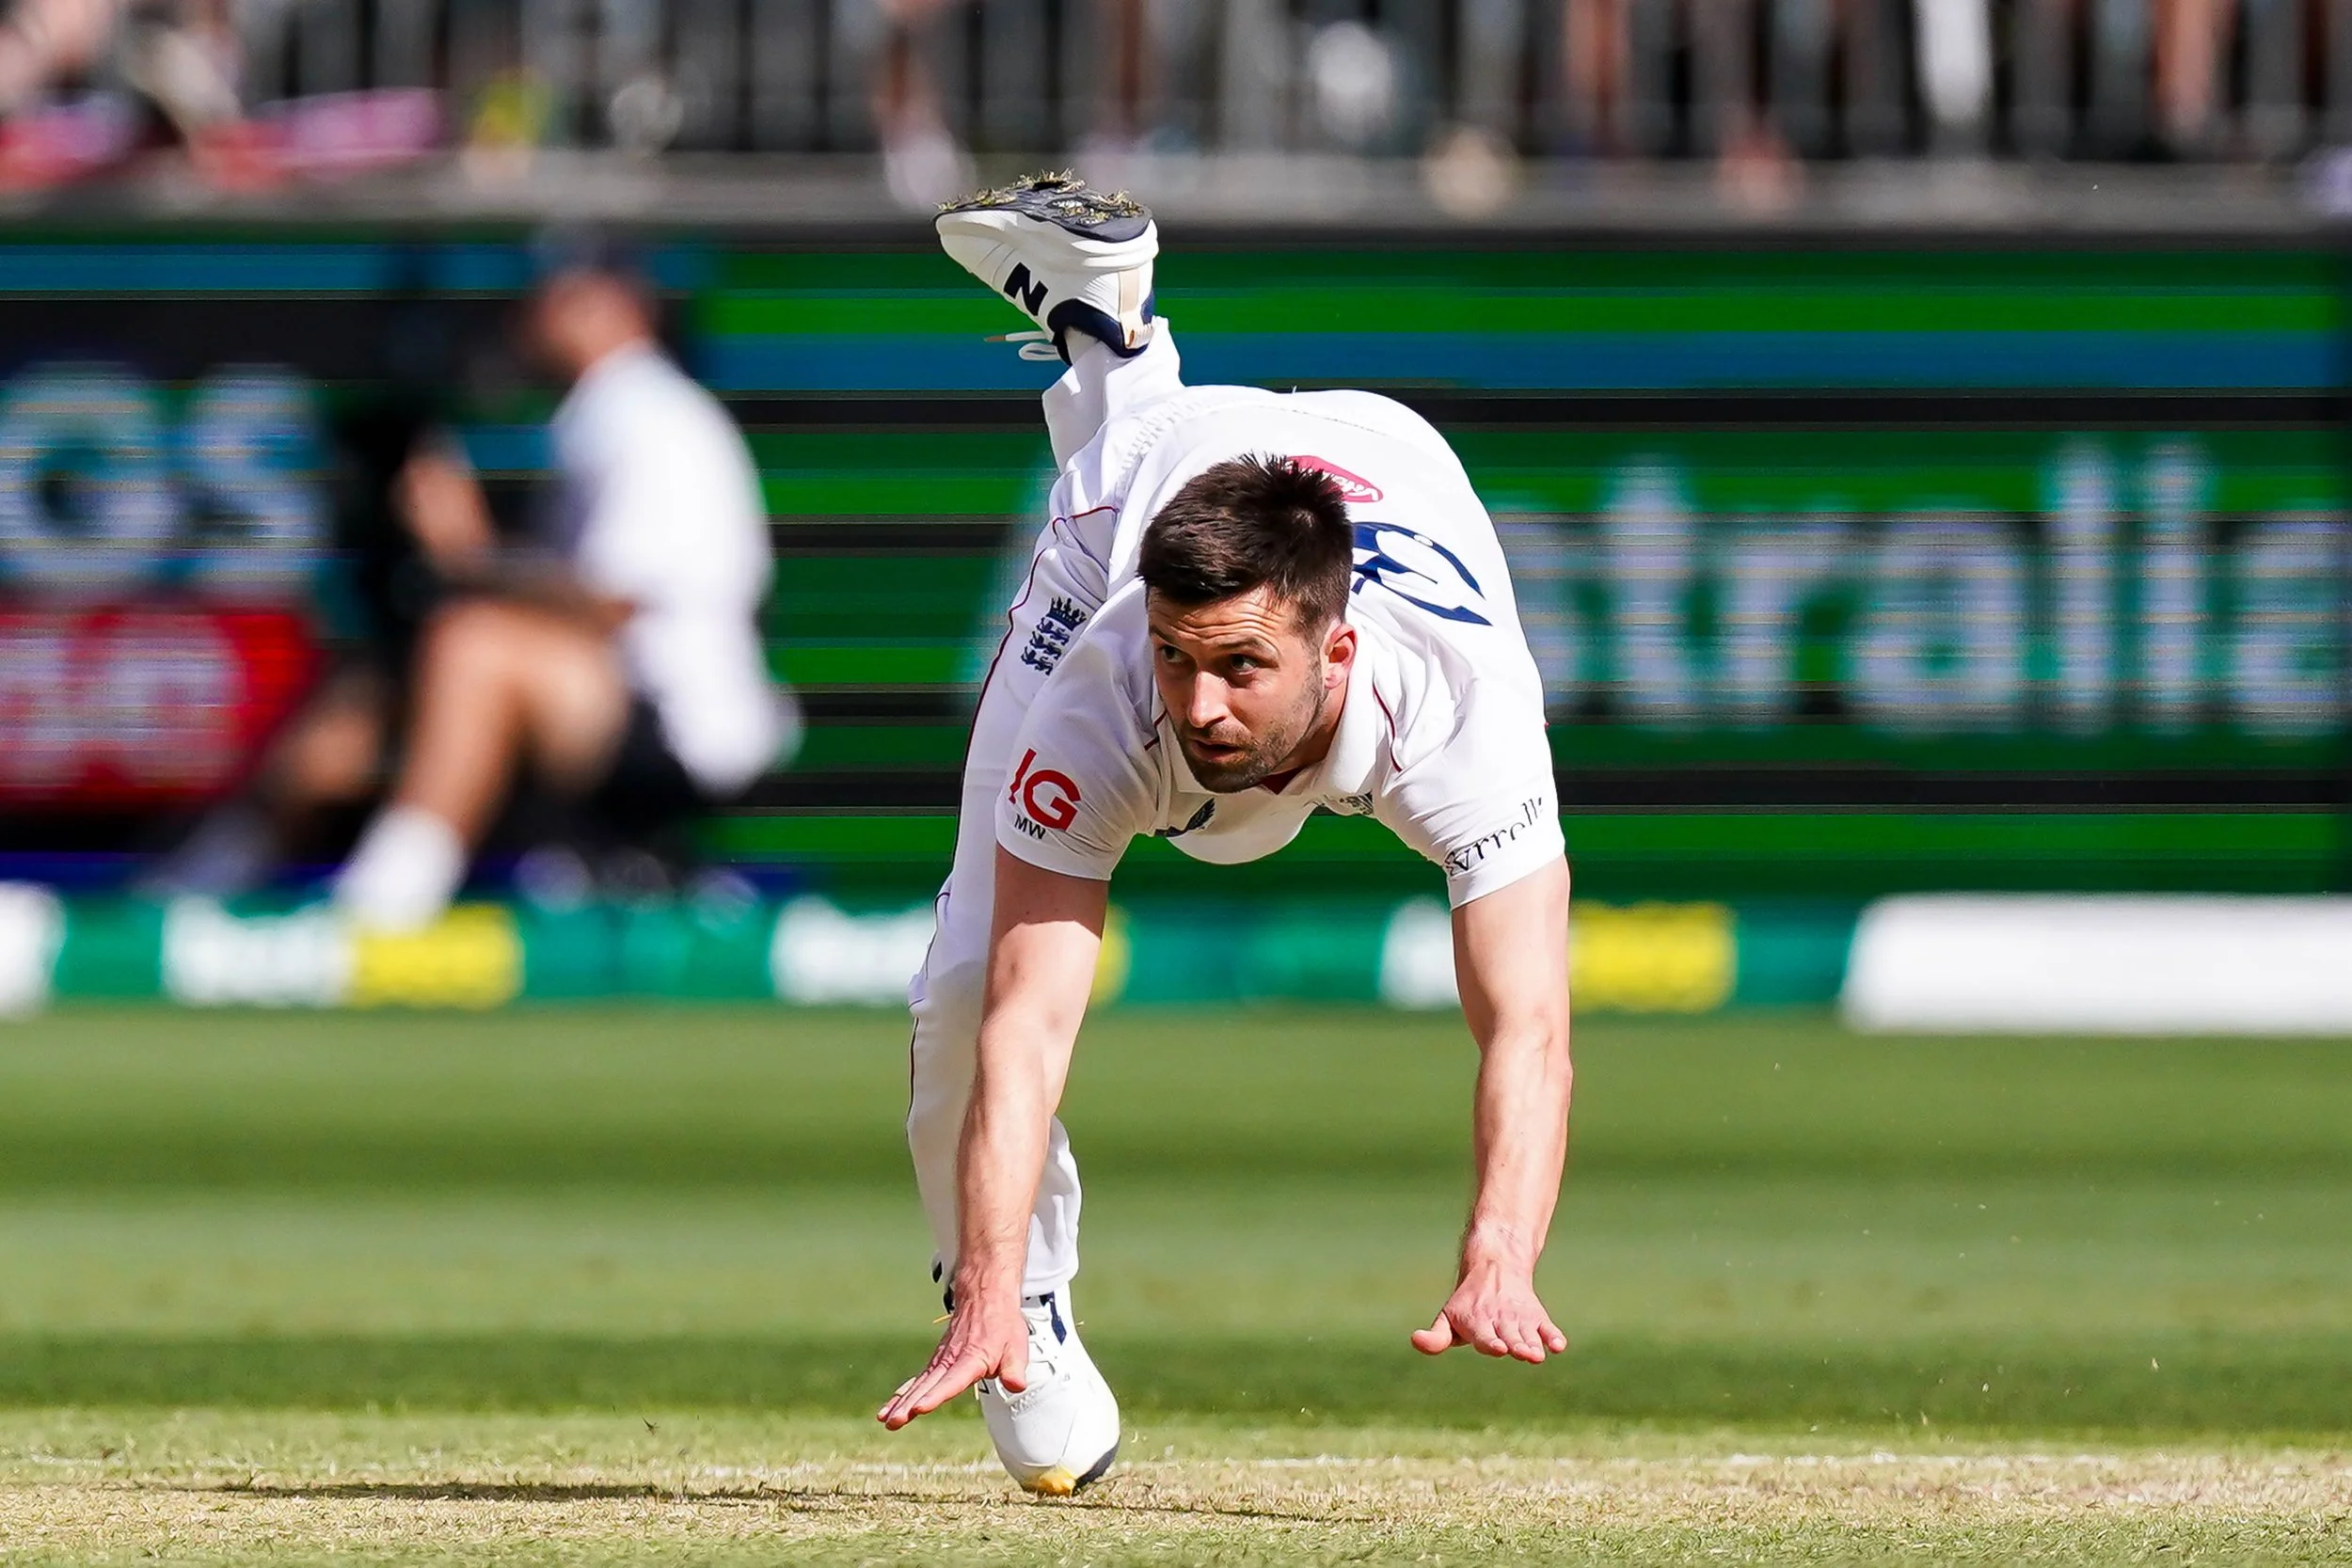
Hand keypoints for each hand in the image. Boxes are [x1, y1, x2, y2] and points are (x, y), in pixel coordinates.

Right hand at [877, 1291, 1028, 1429]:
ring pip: (918, 1384)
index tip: (920, 1408)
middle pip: (927, 1386)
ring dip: (900, 1402)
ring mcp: (940, 1360)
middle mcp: (951, 1360)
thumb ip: (1014, 1369)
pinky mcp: (936, 1362)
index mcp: (972, 1358)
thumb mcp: (1017, 1346)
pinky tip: (889, 1408)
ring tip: (884, 1420)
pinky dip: (902, 1393)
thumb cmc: (1002, 1324)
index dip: (936, 1396)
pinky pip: (917, 1380)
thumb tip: (1016, 1385)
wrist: (985, 1297)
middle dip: (909, 1405)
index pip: (952, 1381)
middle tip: (894, 1421)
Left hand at [1409, 1260, 1567, 1363]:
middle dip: (1515, 1346)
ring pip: (1528, 1335)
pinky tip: (1558, 1345)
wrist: (1495, 1267)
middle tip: (1520, 1352)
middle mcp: (1499, 1321)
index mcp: (1477, 1322)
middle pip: (1509, 1337)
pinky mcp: (1536, 1317)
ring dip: (1534, 1345)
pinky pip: (1547, 1327)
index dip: (1490, 1343)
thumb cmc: (1467, 1304)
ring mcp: (1519, 1319)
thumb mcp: (1447, 1318)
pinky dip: (1553, 1336)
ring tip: (1537, 1355)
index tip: (1497, 1348)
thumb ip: (1435, 1337)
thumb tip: (1415, 1340)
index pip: (1484, 1336)